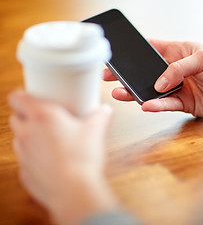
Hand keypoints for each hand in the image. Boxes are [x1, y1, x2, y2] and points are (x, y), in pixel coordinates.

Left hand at [8, 90, 117, 224]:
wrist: (74, 190)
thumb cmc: (81, 158)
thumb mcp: (96, 130)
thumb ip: (101, 116)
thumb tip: (105, 110)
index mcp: (42, 116)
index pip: (17, 98)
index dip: (21, 95)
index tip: (30, 96)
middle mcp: (27, 133)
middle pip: (15, 118)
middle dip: (26, 116)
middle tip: (45, 117)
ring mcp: (23, 154)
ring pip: (19, 139)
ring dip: (29, 137)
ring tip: (48, 139)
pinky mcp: (25, 173)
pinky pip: (26, 160)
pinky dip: (35, 158)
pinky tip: (51, 160)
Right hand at [104, 39, 202, 116]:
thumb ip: (180, 68)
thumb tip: (160, 82)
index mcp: (179, 52)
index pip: (152, 49)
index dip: (136, 52)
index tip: (119, 55)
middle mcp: (176, 70)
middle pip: (147, 72)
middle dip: (130, 75)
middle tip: (111, 77)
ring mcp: (179, 88)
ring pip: (153, 90)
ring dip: (137, 92)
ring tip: (121, 93)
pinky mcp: (184, 104)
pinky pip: (166, 105)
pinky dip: (156, 105)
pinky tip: (145, 104)